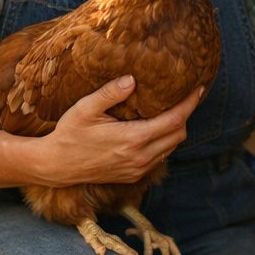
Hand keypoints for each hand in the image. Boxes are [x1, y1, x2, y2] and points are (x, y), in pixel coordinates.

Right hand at [38, 76, 201, 186]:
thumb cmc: (69, 134)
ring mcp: (138, 168)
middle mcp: (140, 157)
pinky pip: (160, 157)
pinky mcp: (133, 175)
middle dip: (185, 115)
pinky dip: (164, 141)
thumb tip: (132, 79)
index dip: (189, 104)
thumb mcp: (85, 109)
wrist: (56, 166)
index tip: (198, 88)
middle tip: (184, 96)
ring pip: (172, 147)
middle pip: (179, 134)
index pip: (175, 120)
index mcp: (133, 139)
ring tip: (171, 109)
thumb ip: (109, 93)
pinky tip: (154, 128)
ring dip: (175, 129)